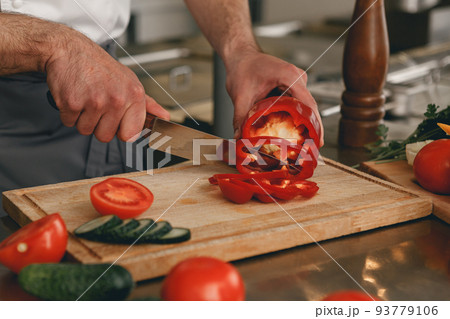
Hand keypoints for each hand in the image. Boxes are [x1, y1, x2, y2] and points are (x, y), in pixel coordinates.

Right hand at [45, 31, 169, 142]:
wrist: (69, 49)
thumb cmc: (99, 66)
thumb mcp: (129, 81)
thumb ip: (147, 104)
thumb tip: (165, 118)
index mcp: (134, 95)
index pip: (131, 134)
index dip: (120, 130)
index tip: (116, 122)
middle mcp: (117, 99)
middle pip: (105, 136)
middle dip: (97, 125)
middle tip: (95, 104)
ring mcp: (95, 102)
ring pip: (86, 130)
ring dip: (82, 118)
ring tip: (84, 97)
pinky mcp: (73, 103)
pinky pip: (69, 122)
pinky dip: (67, 112)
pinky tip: (74, 95)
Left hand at [225, 50, 323, 145]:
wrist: (241, 56)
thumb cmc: (243, 67)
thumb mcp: (240, 95)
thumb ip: (240, 117)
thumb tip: (239, 137)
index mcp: (289, 76)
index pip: (308, 103)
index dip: (314, 124)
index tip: (317, 140)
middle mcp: (297, 78)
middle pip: (309, 108)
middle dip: (311, 128)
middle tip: (310, 149)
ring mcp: (296, 82)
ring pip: (304, 107)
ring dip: (303, 124)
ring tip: (302, 144)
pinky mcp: (292, 87)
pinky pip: (297, 105)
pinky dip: (294, 118)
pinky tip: (291, 132)